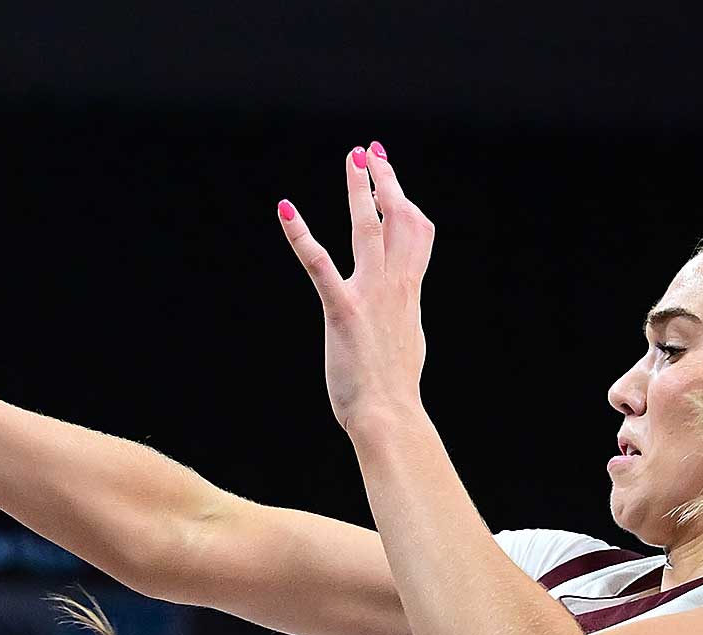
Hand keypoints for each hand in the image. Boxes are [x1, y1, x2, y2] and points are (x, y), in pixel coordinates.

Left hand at [278, 143, 433, 436]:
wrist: (388, 414)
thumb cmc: (392, 389)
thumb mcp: (405, 341)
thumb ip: (401, 316)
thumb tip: (401, 312)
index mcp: (410, 290)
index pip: (415, 230)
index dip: (403, 199)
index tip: (390, 178)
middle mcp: (395, 284)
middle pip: (395, 217)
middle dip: (383, 180)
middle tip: (368, 152)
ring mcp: (370, 294)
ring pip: (367, 228)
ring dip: (358, 190)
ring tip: (351, 159)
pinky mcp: (342, 310)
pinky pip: (319, 265)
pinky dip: (301, 236)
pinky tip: (287, 211)